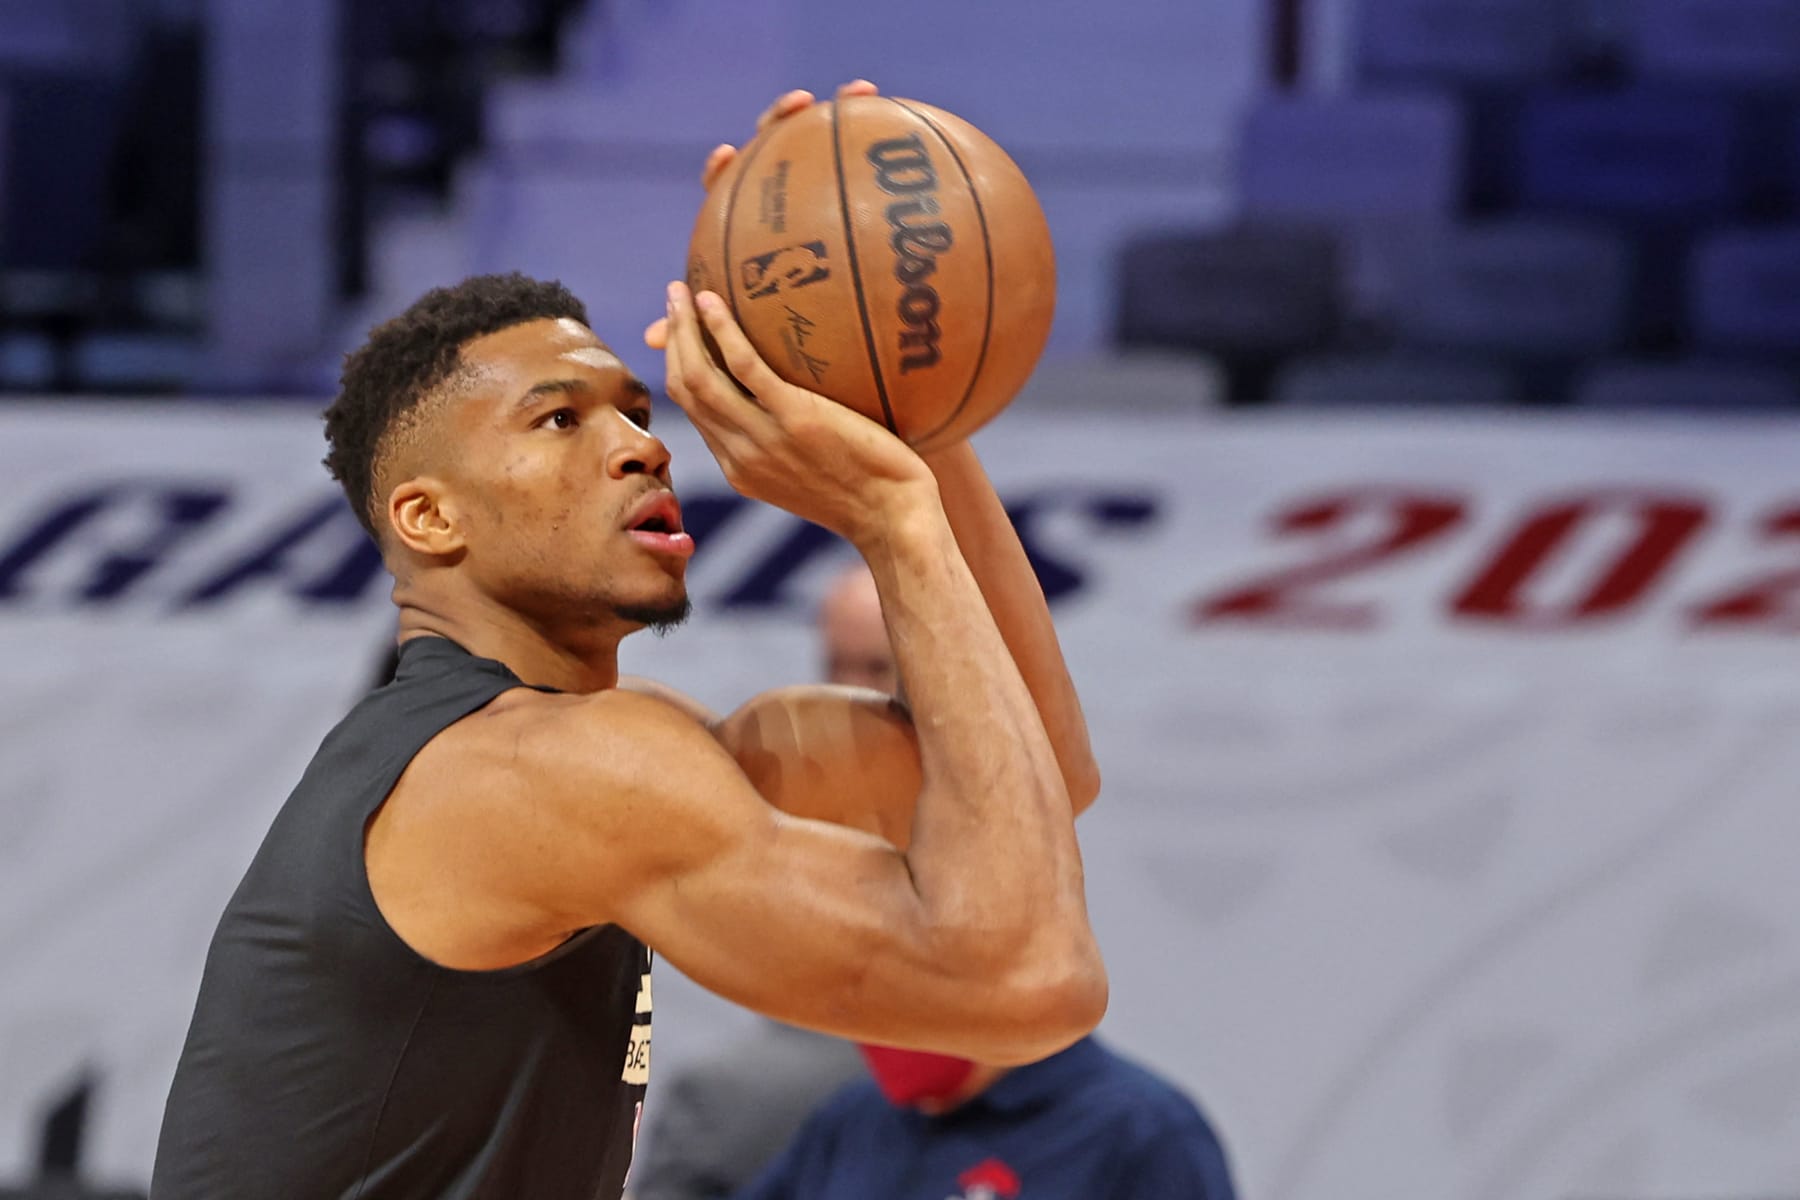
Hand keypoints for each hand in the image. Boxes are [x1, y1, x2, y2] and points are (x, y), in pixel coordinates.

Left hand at [646, 80, 878, 353]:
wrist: (847, 344)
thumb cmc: (788, 338)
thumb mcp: (747, 337)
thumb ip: (707, 332)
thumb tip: (655, 336)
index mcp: (749, 223)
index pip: (727, 186)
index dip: (722, 170)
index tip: (726, 155)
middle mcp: (784, 198)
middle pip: (776, 145)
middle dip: (785, 118)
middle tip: (801, 102)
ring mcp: (825, 192)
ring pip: (830, 142)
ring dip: (846, 112)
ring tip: (864, 90)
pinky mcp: (866, 198)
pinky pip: (882, 173)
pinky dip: (899, 155)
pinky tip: (918, 143)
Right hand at [661, 280, 933, 545]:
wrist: (895, 518)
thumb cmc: (871, 493)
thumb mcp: (814, 474)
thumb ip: (791, 445)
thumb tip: (793, 410)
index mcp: (741, 468)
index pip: (694, 411)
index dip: (678, 365)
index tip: (679, 332)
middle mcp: (741, 455)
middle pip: (685, 389)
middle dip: (672, 339)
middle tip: (674, 297)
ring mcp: (764, 438)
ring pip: (699, 378)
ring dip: (682, 328)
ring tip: (680, 290)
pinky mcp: (794, 419)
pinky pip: (742, 367)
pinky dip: (719, 330)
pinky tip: (711, 300)